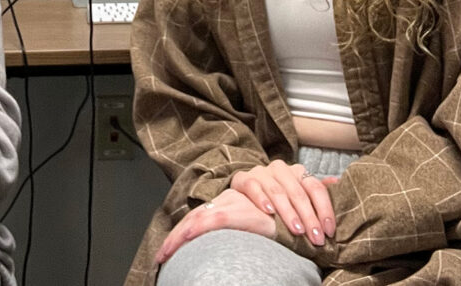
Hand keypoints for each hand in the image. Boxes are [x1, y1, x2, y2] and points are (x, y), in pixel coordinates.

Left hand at [155, 188, 274, 263]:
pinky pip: (212, 220)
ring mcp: (231, 204)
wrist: (300, 215)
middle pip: (192, 220)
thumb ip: (239, 236)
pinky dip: (196, 230)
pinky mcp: (239, 211)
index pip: (197, 220)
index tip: (166, 255)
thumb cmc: (281, 225)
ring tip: (165, 253)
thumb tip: (223, 256)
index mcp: (227, 207)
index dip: (179, 236)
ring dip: (178, 238)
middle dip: (173, 239)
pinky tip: (184, 239)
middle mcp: (225, 202)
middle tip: (159, 258)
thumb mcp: (255, 230)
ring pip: (196, 220)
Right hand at [229, 160, 336, 245]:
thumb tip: (337, 183)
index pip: (315, 188)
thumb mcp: (299, 194)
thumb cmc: (277, 198)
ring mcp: (261, 172)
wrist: (244, 194)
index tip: (329, 231)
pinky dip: (261, 198)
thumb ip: (316, 191)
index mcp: (297, 171)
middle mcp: (280, 169)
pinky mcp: (242, 178)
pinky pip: (253, 186)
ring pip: (277, 191)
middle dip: (309, 217)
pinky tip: (269, 211)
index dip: (324, 209)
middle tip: (315, 238)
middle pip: (298, 192)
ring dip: (288, 212)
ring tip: (297, 230)